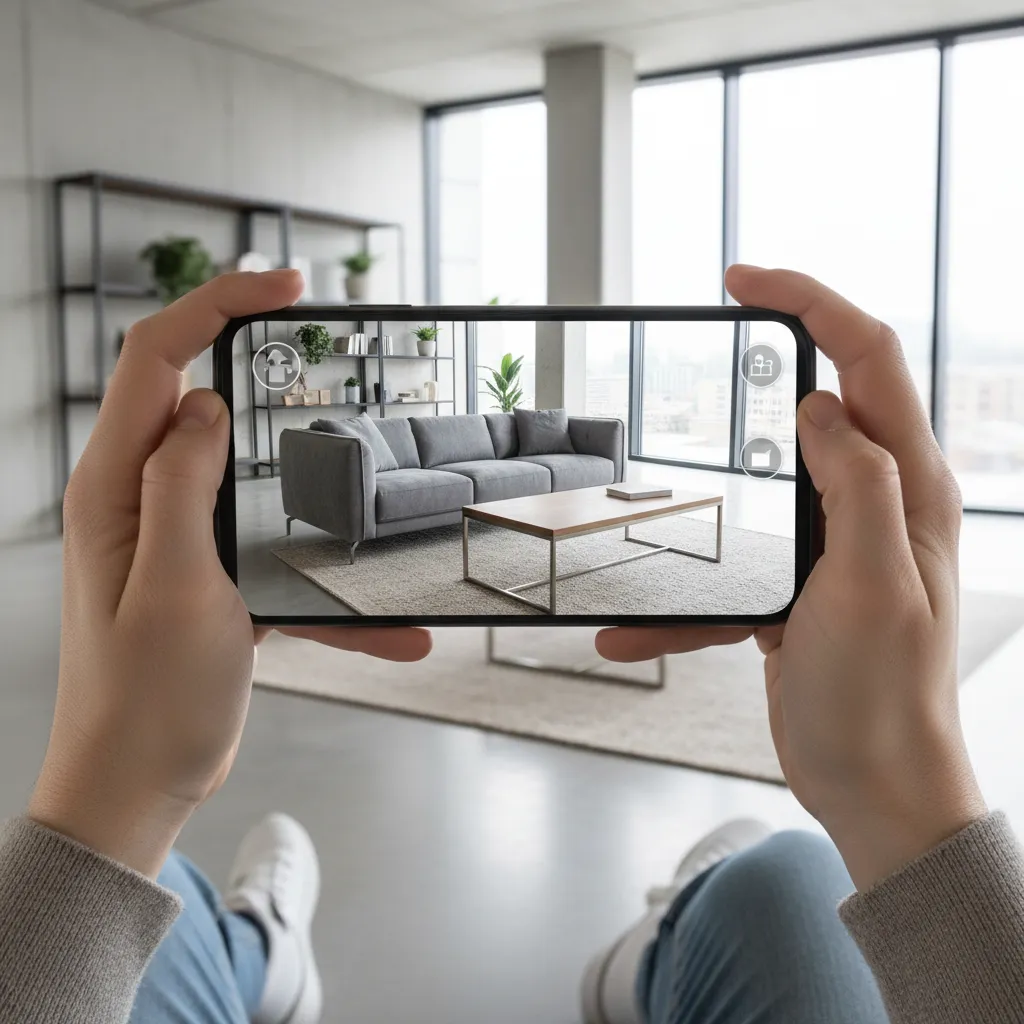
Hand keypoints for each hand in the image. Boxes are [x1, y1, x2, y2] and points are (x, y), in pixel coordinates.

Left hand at [29, 271, 431, 877]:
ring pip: (238, 474)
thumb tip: (203, 406)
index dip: (214, 305)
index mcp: (115, 490)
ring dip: (299, 484)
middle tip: (311, 343)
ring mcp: (169, 538)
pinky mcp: (202, 574)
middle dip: (248, 359)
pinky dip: (320, 583)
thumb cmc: (146, 701)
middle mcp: (135, 501)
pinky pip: (265, 550)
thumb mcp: (177, 587)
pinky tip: (386, 635)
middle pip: (189, 396)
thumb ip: (180, 484)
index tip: (284, 286)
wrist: (135, 786)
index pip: (154, 360)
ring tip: (358, 499)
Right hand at [597, 266, 986, 890]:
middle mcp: (883, 504)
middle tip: (732, 308)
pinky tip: (631, 635)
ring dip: (724, 462)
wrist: (874, 786)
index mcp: (911, 490)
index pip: (869, 361)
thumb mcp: (875, 585)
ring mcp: (841, 542)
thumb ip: (860, 485)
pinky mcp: (802, 584)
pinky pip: (737, 563)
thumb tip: (822, 406)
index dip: (812, 303)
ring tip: (674, 451)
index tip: (745, 279)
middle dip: (787, 340)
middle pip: (836, 392)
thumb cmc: (884, 699)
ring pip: (778, 470)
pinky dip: (686, 594)